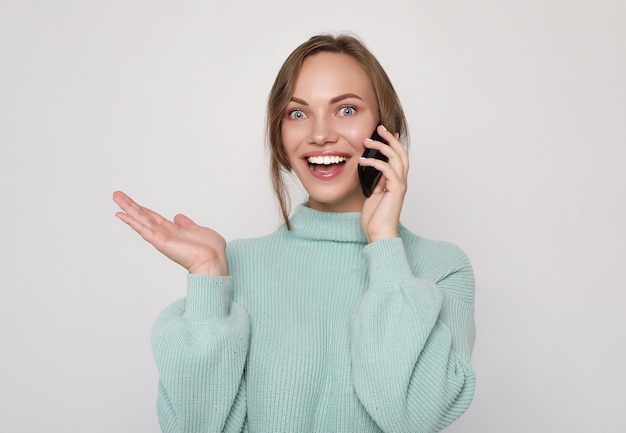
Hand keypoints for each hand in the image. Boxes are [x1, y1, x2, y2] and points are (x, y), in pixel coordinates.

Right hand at [112, 191, 227, 274]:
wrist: (213, 260)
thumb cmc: (210, 250)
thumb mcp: (198, 230)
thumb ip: (187, 224)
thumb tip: (178, 217)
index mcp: (173, 230)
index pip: (153, 217)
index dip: (142, 209)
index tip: (132, 203)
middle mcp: (165, 234)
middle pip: (143, 216)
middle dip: (130, 205)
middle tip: (117, 195)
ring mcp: (161, 237)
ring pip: (141, 220)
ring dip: (128, 209)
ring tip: (116, 198)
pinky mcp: (160, 241)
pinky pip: (144, 229)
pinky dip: (132, 222)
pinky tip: (122, 215)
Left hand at [359, 124, 408, 242]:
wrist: (378, 234)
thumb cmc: (375, 219)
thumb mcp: (374, 196)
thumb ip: (376, 183)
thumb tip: (374, 171)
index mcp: (396, 182)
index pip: (398, 158)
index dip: (393, 144)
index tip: (384, 133)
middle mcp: (401, 182)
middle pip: (401, 153)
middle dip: (390, 138)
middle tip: (379, 128)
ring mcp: (399, 185)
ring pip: (396, 157)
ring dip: (382, 146)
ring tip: (367, 141)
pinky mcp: (395, 190)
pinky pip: (387, 169)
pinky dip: (375, 162)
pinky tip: (363, 161)